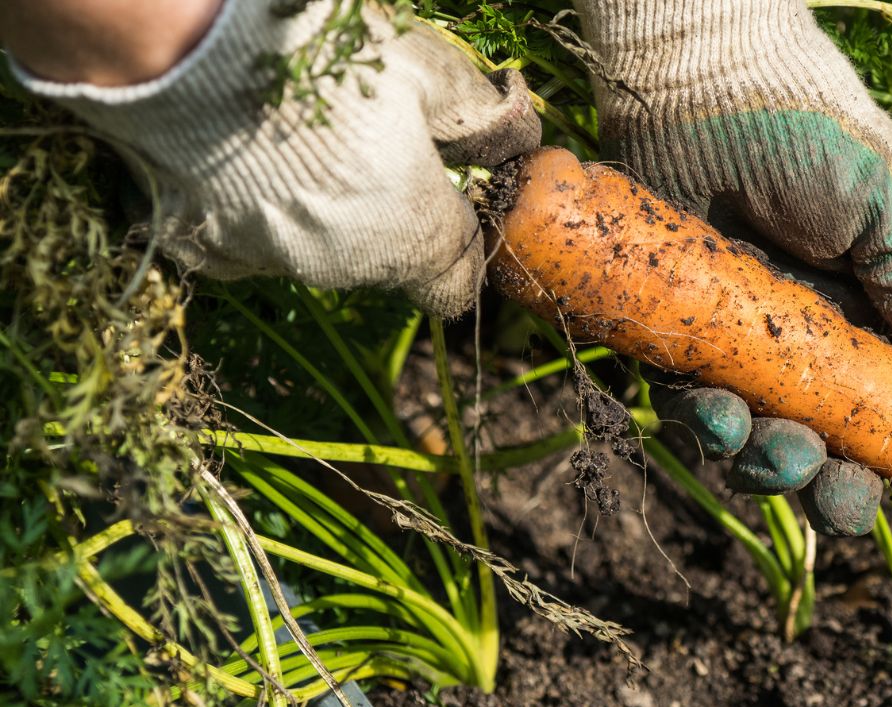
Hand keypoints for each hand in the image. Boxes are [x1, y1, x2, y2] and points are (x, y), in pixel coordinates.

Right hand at [3, 0, 539, 317]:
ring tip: (302, 135)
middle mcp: (341, 267)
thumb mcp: (427, 68)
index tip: (451, 200)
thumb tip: (519, 137)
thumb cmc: (322, 50)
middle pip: (388, 264)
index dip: (460, 245)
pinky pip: (245, 243)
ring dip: (326, 213)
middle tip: (374, 142)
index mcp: (409, 236)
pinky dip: (256, 211)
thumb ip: (481, 117)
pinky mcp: (198, 244)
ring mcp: (265, 262)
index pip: (456, 282)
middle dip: (393, 217)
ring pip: (318, 253)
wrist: (174, 40)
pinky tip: (245, 153)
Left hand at [576, 0, 891, 571]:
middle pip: (845, 453)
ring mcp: (754, 349)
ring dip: (778, 470)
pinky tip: (716, 412)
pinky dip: (710, 427)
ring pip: (771, 444)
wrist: (698, 86)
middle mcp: (825, 346)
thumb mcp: (888, 208)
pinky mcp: (685, 340)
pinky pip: (698, 410)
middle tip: (848, 503)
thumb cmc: (805, 133)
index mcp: (889, 321)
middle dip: (849, 496)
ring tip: (778, 452)